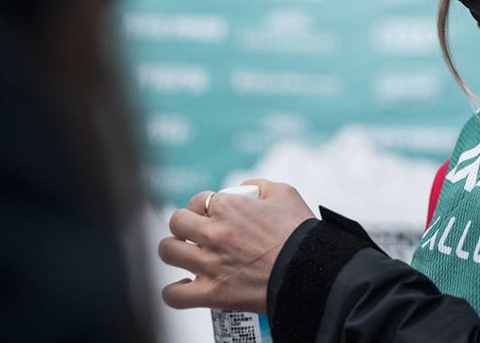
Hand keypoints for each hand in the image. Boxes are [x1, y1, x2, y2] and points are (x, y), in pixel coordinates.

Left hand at [158, 179, 315, 312]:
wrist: (311, 271)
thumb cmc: (301, 234)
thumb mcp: (285, 193)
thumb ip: (259, 184)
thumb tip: (243, 188)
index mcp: (229, 207)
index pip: (197, 200)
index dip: (202, 207)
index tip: (209, 215)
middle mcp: (214, 233)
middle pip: (177, 223)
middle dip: (184, 226)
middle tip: (195, 233)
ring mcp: (210, 265)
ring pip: (168, 252)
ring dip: (175, 251)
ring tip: (185, 255)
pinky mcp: (212, 294)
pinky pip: (174, 294)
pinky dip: (174, 291)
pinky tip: (183, 285)